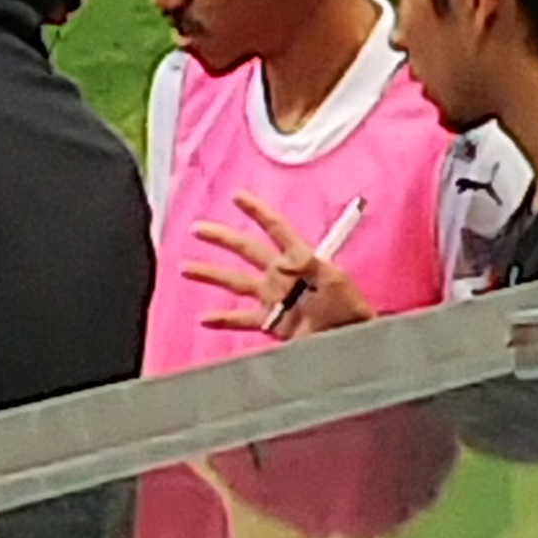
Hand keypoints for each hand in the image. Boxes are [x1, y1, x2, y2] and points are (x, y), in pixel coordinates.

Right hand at [187, 191, 377, 339]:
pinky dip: (223, 319)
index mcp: (299, 259)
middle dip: (222, 238)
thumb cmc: (349, 309)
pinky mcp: (272, 323)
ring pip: (236, 282)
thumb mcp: (333, 281)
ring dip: (211, 274)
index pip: (275, 229)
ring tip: (187, 267)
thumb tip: (286, 260)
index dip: (257, 211)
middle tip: (197, 228)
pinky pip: (243, 319)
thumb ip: (309, 267)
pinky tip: (205, 318)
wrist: (351, 341)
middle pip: (247, 250)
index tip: (237, 196)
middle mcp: (282, 275)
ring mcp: (274, 298)